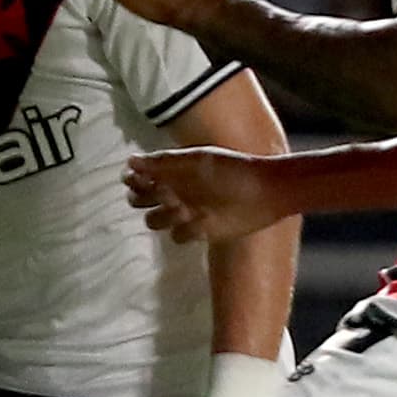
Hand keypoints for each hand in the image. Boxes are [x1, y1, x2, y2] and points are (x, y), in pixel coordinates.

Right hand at [124, 147, 291, 243]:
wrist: (265, 191)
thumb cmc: (232, 169)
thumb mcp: (197, 160)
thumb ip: (163, 161)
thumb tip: (130, 162)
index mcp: (172, 173)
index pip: (137, 178)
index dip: (132, 181)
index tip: (140, 180)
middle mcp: (175, 193)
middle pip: (139, 201)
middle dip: (142, 199)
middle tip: (165, 193)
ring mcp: (185, 213)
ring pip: (154, 221)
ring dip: (162, 216)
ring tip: (184, 208)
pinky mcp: (198, 232)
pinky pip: (177, 236)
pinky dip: (184, 230)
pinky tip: (199, 221)